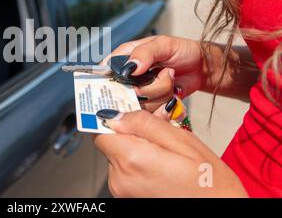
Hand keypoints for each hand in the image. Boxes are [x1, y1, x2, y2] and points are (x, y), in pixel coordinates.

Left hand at [94, 110, 247, 197]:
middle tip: (158, 138)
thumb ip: (145, 124)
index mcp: (131, 159)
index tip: (127, 114)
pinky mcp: (126, 199)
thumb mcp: (183, 141)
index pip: (101, 130)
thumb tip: (116, 114)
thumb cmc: (209, 183)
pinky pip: (125, 174)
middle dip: (129, 135)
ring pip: (118, 158)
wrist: (220, 213)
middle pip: (110, 144)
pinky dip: (138, 167)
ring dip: (134, 152)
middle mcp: (119, 178)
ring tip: (164, 158)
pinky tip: (161, 170)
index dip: (114, 119)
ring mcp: (121, 192)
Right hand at [102, 36, 204, 110]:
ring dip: (161, 93)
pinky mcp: (150, 106)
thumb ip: (145, 53)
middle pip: (125, 94)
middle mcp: (128, 78)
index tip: (130, 82)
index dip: (114, 81)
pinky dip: (166, 104)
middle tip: (164, 72)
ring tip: (170, 79)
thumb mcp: (163, 45)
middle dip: (149, 87)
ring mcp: (139, 93)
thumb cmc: (181, 50)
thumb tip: (130, 68)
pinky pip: (152, 113)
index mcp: (124, 58)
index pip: (106, 73)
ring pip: (141, 105)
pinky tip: (173, 92)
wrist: (200, 68)